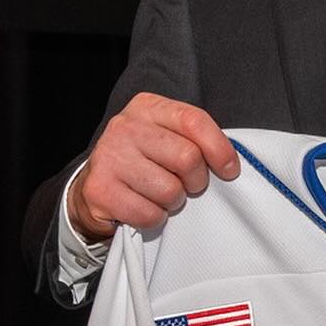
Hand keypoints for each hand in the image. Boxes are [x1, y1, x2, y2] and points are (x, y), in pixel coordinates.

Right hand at [67, 93, 238, 241]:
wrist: (95, 187)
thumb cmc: (143, 161)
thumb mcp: (168, 137)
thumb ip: (195, 139)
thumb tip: (229, 164)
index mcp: (147, 107)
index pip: (195, 121)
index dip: (219, 149)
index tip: (229, 170)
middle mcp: (125, 127)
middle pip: (187, 158)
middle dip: (196, 180)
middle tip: (187, 185)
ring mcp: (109, 157)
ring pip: (170, 190)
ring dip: (174, 201)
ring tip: (160, 195)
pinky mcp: (99, 190)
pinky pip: (149, 213)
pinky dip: (155, 218)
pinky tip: (144, 207)